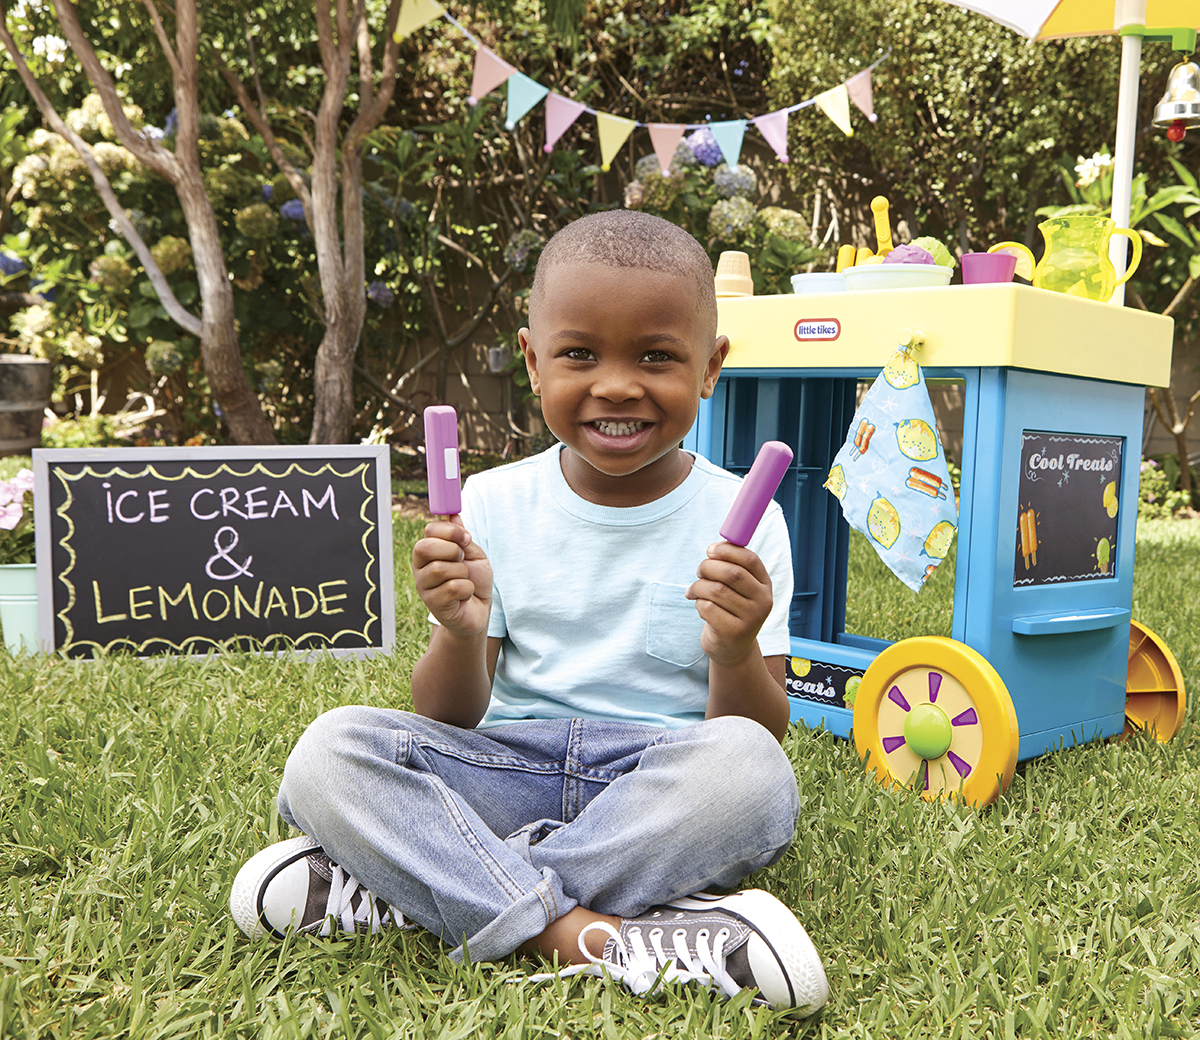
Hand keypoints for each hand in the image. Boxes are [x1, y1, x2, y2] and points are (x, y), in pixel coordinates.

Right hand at [412, 516, 492, 639]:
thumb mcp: (474, 555)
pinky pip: (453, 588)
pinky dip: (467, 589)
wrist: (479, 611)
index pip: (428, 531)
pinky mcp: (433, 604)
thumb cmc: (475, 581)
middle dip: (452, 551)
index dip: (449, 531)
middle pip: (424, 547)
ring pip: (440, 569)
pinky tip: (464, 595)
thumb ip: (462, 538)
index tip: (466, 537)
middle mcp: (422, 567)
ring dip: (462, 573)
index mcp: (430, 551)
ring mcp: (424, 586)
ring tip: (465, 580)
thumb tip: (453, 515)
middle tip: (463, 560)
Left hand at [686, 541, 773, 667]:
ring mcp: (751, 618)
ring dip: (698, 586)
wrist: (732, 648)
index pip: (750, 559)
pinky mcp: (734, 632)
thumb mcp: (738, 589)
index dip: (727, 551)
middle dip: (708, 567)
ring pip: (716, 590)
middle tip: (699, 571)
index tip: (710, 550)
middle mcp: (763, 601)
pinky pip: (708, 608)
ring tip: (694, 590)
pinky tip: (700, 606)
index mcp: (765, 585)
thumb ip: (731, 567)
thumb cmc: (731, 610)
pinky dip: (698, 603)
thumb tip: (715, 547)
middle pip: (731, 573)